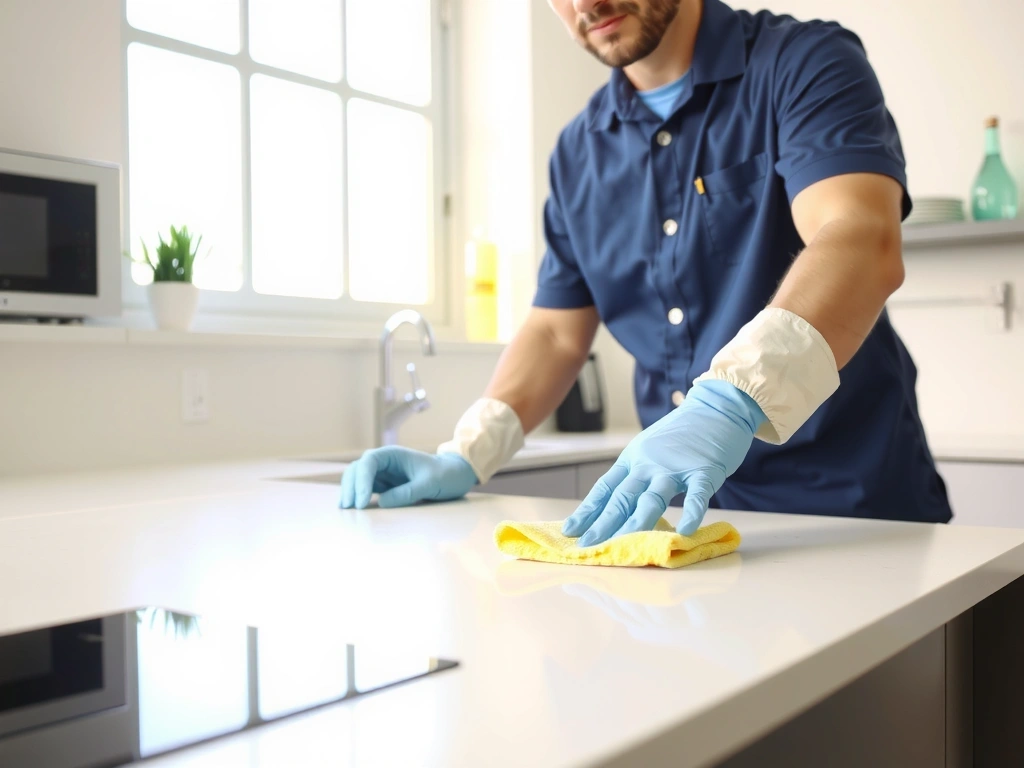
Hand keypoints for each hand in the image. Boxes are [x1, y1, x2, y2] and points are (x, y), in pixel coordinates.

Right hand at [339, 448, 477, 509]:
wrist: (455, 476)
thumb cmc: (445, 475)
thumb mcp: (430, 484)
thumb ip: (408, 492)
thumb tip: (382, 502)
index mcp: (394, 454)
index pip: (369, 462)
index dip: (362, 481)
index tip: (363, 502)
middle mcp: (384, 462)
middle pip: (357, 469)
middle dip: (351, 487)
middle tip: (349, 508)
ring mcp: (382, 474)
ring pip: (357, 479)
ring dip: (350, 491)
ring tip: (345, 509)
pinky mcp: (384, 485)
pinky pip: (365, 489)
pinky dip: (357, 497)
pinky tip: (352, 509)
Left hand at [562, 380, 765, 545]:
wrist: (717, 408)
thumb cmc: (683, 434)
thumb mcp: (650, 450)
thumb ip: (636, 476)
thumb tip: (617, 508)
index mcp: (633, 459)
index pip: (605, 488)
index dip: (587, 510)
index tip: (570, 530)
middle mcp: (648, 464)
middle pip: (622, 497)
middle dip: (603, 524)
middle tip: (587, 546)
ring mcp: (676, 468)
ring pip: (653, 499)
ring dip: (637, 523)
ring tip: (623, 545)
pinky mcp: (704, 471)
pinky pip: (696, 495)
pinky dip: (691, 513)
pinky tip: (685, 530)